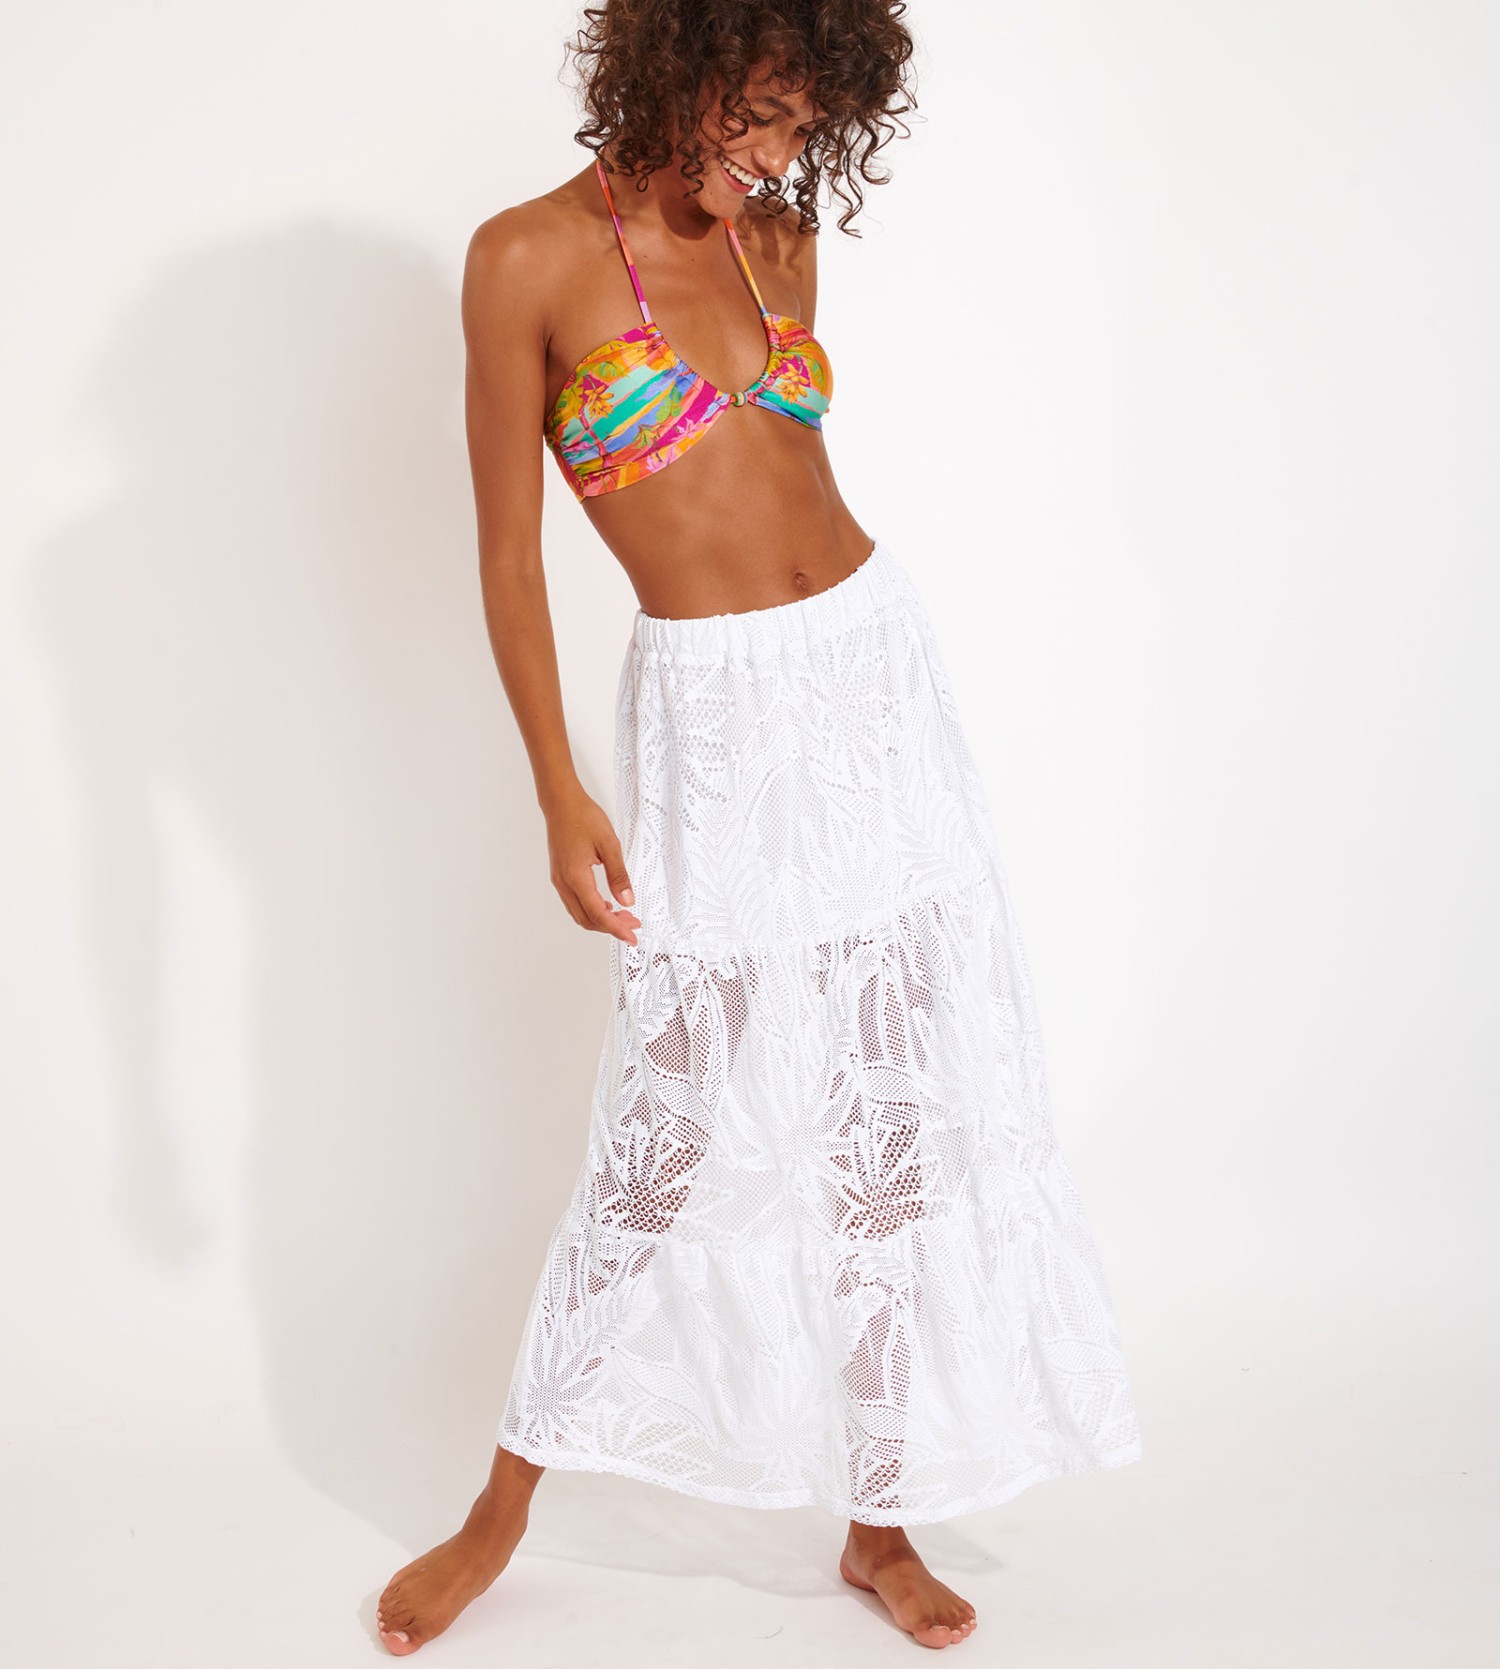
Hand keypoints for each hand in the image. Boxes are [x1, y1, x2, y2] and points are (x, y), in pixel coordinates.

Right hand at [543, 788, 640, 945]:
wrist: (561, 803)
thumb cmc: (583, 817)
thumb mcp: (609, 844)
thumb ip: (619, 875)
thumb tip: (627, 900)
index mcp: (575, 876)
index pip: (598, 913)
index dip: (616, 929)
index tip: (632, 937)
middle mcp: (564, 883)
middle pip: (586, 919)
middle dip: (610, 927)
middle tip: (633, 925)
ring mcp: (559, 880)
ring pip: (579, 912)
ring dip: (601, 919)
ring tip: (623, 916)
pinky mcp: (560, 875)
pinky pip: (575, 902)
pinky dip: (591, 909)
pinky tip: (607, 903)